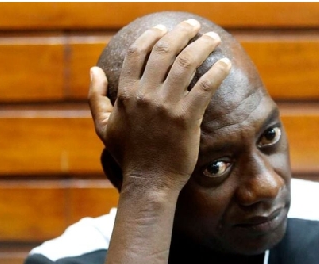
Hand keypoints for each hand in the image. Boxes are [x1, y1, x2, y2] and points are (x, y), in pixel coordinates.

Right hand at [89, 19, 231, 188]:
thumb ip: (96, 98)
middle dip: (181, 33)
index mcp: (126, 94)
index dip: (152, 36)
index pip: (138, 53)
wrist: (149, 182)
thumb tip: (94, 71)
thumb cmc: (129, 155)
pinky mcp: (187, 119)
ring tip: (212, 39)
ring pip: (186, 64)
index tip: (164, 28)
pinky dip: (216, 72)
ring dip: (202, 46)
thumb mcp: (104, 127)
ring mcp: (166, 107)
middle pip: (164, 52)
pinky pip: (204, 87)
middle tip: (194, 26)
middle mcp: (145, 96)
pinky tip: (224, 63)